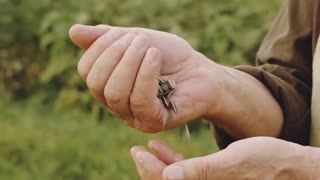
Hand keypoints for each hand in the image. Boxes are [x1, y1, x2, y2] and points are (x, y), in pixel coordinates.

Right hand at [69, 24, 223, 132]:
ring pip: (115, 94)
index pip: (86, 71)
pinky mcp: (154, 121)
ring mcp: (134, 116)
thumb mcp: (136, 39)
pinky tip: (155, 58)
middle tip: (138, 40)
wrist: (200, 70)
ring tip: (149, 47)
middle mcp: (117, 104)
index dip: (99, 48)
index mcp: (109, 83)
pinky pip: (140, 101)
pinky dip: (145, 74)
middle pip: (97, 85)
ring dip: (130, 63)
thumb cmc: (168, 56)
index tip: (121, 34)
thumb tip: (73, 32)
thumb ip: (107, 37)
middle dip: (114, 55)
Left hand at [130, 137, 318, 179]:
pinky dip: (173, 163)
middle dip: (149, 168)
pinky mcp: (210, 178)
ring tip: (148, 147)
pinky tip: (163, 149)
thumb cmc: (265, 162)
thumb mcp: (232, 163)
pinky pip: (185, 174)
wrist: (287, 163)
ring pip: (173, 179)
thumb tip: (168, 178)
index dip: (150, 171)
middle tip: (136, 149)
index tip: (138, 152)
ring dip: (159, 164)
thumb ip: (201, 171)